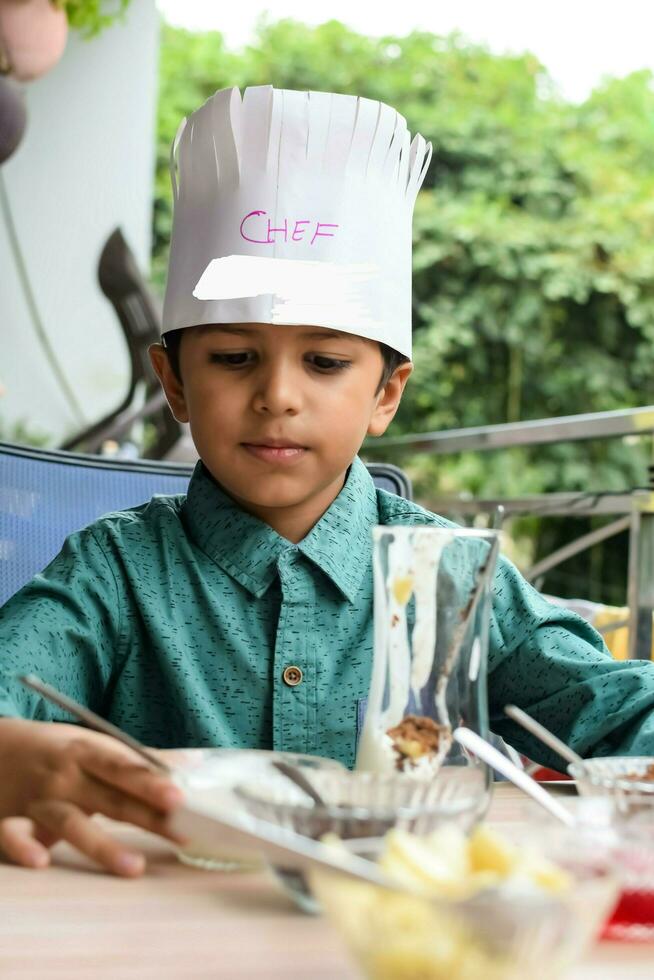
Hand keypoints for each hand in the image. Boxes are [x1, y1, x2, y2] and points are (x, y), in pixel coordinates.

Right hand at [0, 718, 185, 875]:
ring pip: (71, 823)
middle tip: (179, 832)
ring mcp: (37, 800)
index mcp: (86, 752)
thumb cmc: (55, 750)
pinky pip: (13, 836)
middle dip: (145, 815)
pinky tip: (41, 862)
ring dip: (102, 844)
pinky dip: (24, 847)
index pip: (124, 768)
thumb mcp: (93, 745)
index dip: (151, 783)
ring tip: (133, 867)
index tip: (180, 797)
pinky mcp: (8, 820)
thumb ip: (138, 760)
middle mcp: (65, 775)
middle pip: (109, 798)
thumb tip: (190, 764)